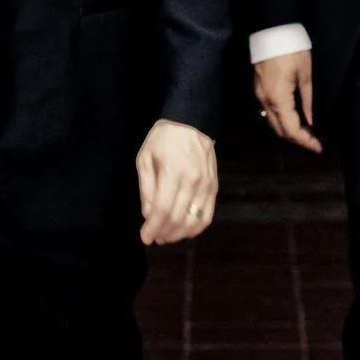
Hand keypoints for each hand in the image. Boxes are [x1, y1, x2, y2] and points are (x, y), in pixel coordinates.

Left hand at [136, 119, 218, 245]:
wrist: (191, 121)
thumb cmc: (163, 139)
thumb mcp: (145, 159)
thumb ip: (146, 189)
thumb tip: (148, 215)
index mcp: (173, 172)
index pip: (163, 210)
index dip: (153, 228)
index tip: (145, 237)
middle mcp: (193, 181)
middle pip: (178, 219)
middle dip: (164, 233)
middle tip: (154, 238)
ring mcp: (206, 186)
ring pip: (195, 222)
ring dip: (179, 234)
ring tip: (167, 236)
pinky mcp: (214, 188)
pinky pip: (208, 215)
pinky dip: (196, 228)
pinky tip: (185, 230)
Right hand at [252, 50, 321, 153]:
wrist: (271, 30)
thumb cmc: (292, 50)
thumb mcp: (305, 74)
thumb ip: (307, 101)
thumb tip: (310, 121)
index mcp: (278, 98)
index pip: (291, 129)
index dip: (305, 141)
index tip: (319, 147)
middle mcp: (265, 100)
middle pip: (279, 130)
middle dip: (297, 140)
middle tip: (314, 143)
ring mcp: (260, 95)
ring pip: (273, 123)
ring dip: (289, 131)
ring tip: (307, 133)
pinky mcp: (259, 89)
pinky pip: (269, 112)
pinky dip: (282, 121)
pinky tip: (294, 120)